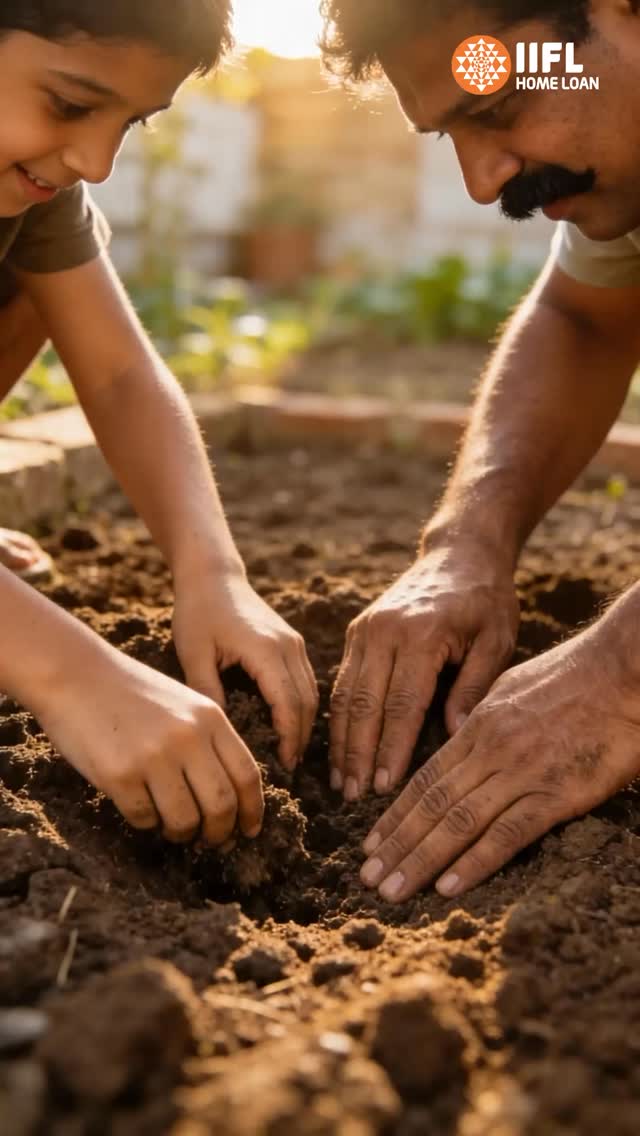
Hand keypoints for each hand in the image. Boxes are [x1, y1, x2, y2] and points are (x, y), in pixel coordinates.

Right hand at [36, 645, 263, 844]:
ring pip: (185, 820)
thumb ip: (207, 741)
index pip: (247, 775)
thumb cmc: (129, 692)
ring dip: (181, 833)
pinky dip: (146, 822)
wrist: (74, 673)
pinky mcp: (119, 775)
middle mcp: (187, 738)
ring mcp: (153, 757)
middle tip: (210, 841)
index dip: (252, 810)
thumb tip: (229, 800)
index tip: (250, 830)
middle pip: (221, 805)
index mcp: (210, 718)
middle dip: (219, 832)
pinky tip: (139, 807)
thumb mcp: (183, 704)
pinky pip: (144, 818)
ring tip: (172, 827)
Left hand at [173, 571, 317, 771]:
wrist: (212, 575)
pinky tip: (289, 724)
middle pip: (307, 701)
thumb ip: (209, 692)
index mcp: (266, 650)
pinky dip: (302, 705)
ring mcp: (293, 642)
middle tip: (288, 769)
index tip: (281, 766)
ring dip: (304, 723)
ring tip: (290, 753)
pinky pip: (305, 679)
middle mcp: (288, 646)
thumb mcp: (194, 654)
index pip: (288, 703)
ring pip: (311, 691)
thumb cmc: (198, 612)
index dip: (288, 738)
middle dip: (300, 737)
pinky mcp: (291, 642)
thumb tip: (225, 733)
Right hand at [330, 537, 518, 800]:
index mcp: (421, 635)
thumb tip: (454, 736)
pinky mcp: (358, 631)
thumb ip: (474, 686)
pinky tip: (339, 748)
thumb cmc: (487, 599)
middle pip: (364, 705)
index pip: (402, 705)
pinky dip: (339, 718)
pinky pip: (342, 680)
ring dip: (341, 742)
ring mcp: (366, 630)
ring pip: (346, 695)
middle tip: (354, 797)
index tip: (385, 789)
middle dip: (358, 755)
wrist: (459, 552)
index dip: (392, 750)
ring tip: (341, 783)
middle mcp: (385, 632)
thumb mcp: (497, 640)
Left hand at [360, 589, 639, 901]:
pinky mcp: (557, 794)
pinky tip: (447, 886)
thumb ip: (482, 717)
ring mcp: (522, 773)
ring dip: (420, 860)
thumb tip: (460, 733)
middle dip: (396, 845)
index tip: (370, 843)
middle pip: (431, 804)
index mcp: (478, 726)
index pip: (425, 777)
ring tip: (391, 890)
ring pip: (458, 822)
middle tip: (365, 877)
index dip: (395, 814)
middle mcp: (491, 751)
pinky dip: (474, 863)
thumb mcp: (511, 687)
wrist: (622, 671)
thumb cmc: (575, 675)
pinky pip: (508, 834)